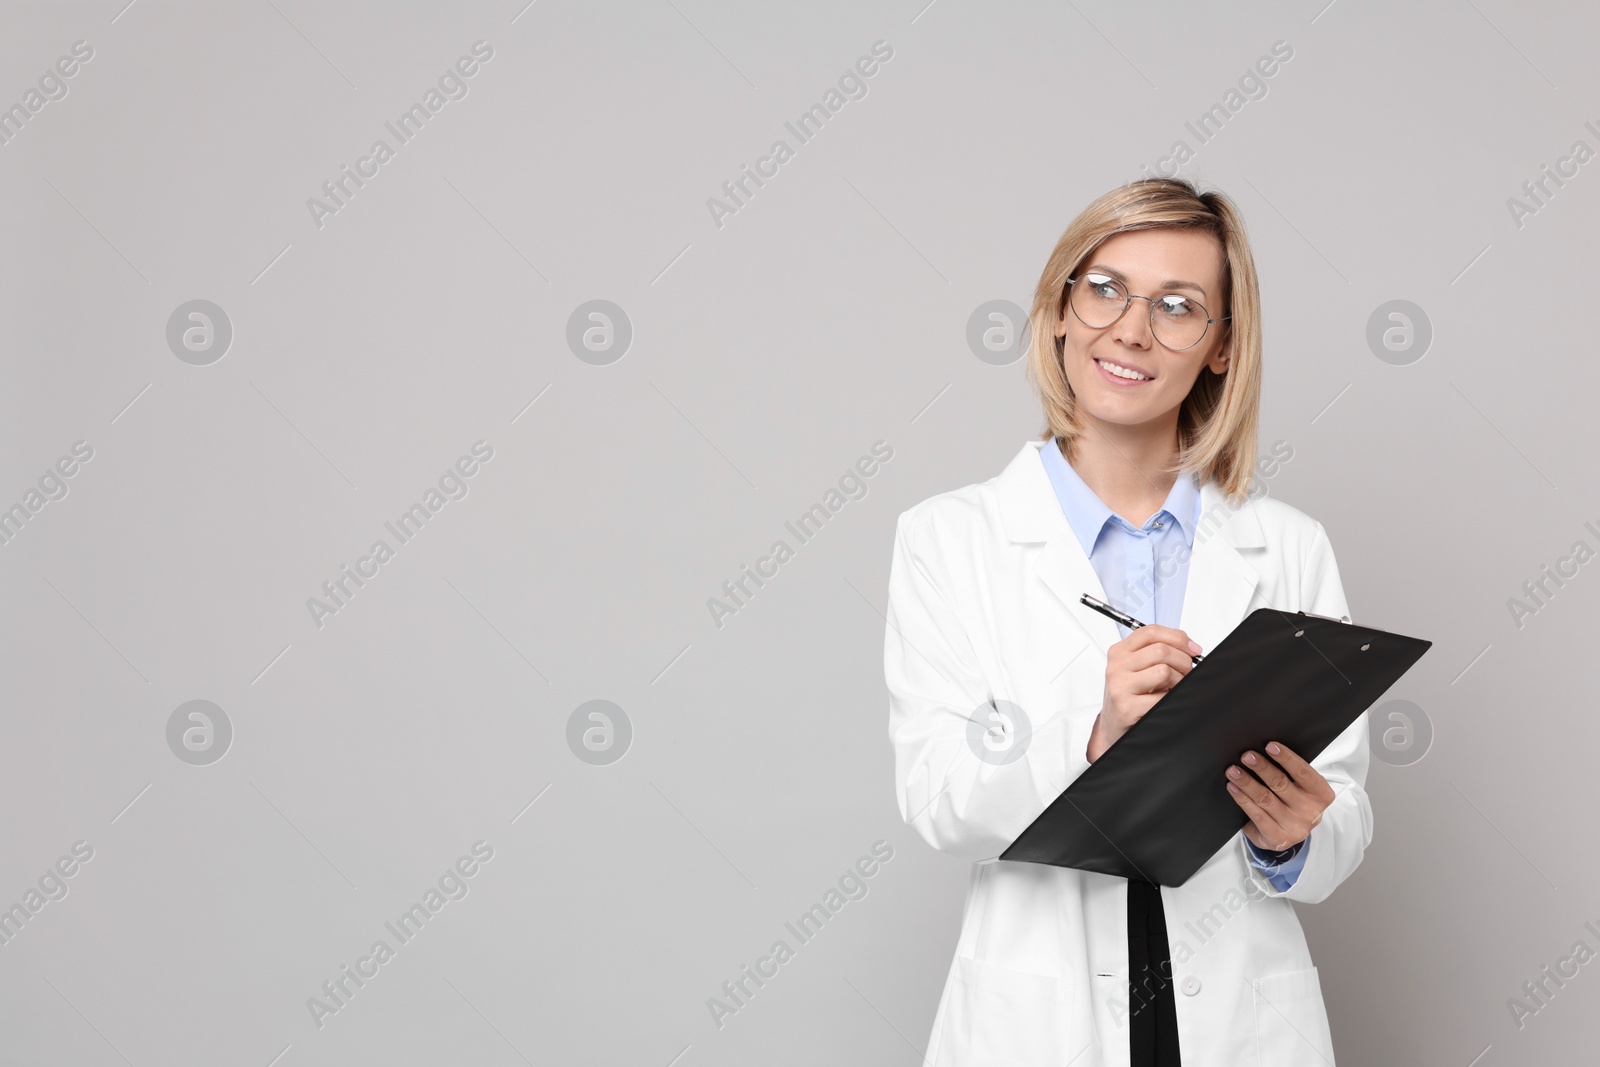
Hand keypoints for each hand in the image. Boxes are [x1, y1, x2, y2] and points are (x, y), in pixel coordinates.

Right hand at [1085, 625, 1201, 762]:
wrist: (1113, 725)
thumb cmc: (1129, 694)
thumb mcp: (1136, 667)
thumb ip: (1156, 651)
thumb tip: (1190, 647)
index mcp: (1119, 652)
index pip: (1151, 632)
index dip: (1178, 638)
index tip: (1193, 649)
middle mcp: (1117, 666)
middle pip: (1161, 650)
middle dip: (1183, 661)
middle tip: (1186, 672)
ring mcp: (1120, 686)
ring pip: (1164, 671)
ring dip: (1178, 681)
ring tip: (1173, 688)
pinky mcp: (1127, 707)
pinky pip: (1162, 697)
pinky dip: (1170, 698)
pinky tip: (1164, 701)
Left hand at [1225, 741, 1334, 851]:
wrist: (1288, 835)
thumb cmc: (1293, 802)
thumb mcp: (1300, 788)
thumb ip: (1291, 772)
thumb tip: (1266, 750)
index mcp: (1321, 794)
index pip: (1303, 772)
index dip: (1286, 758)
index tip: (1270, 745)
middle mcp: (1310, 811)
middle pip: (1281, 784)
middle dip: (1261, 767)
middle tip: (1247, 756)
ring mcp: (1294, 826)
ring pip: (1265, 799)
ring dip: (1246, 782)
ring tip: (1233, 770)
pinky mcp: (1277, 838)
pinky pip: (1256, 814)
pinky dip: (1242, 799)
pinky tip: (1233, 788)